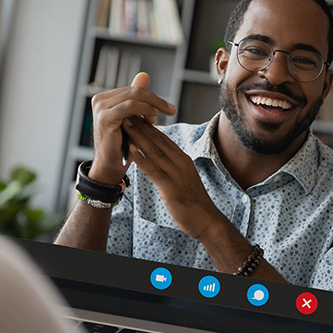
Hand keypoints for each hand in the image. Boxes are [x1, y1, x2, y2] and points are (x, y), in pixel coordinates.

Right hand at [89, 72, 174, 183]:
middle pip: (134, 90)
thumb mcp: (132, 118)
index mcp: (104, 98)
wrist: (111, 165)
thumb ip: (136, 97)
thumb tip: (144, 75)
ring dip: (153, 104)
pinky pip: (129, 106)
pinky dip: (144, 109)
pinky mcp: (105, 117)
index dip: (151, 97)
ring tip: (164, 113)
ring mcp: (100, 108)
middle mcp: (99, 100)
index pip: (133, 89)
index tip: (164, 107)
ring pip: (133, 96)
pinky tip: (154, 117)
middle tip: (170, 108)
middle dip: (155, 99)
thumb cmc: (122, 144)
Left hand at [121, 116, 226, 241]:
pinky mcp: (171, 188)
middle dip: (140, 125)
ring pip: (154, 151)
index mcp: (182, 159)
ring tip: (125, 124)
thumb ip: (172, 168)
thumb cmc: (194, 203)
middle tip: (126, 111)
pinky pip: (154, 170)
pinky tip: (131, 150)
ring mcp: (176, 174)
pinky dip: (141, 159)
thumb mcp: (183, 179)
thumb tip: (160, 160)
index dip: (147, 125)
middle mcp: (180, 163)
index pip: (163, 138)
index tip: (134, 114)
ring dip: (138, 136)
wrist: (208, 221)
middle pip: (157, 140)